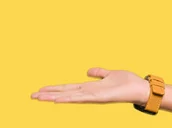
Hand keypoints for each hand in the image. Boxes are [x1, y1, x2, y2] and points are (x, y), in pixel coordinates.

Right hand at [31, 68, 148, 104]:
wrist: (139, 88)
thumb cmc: (127, 82)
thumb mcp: (110, 73)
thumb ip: (99, 73)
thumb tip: (87, 71)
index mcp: (90, 87)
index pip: (68, 88)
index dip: (54, 89)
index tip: (40, 90)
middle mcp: (88, 93)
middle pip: (64, 93)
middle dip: (48, 95)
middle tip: (31, 96)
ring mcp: (92, 96)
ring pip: (68, 97)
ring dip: (53, 97)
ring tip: (38, 97)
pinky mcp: (99, 98)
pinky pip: (81, 98)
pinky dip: (69, 99)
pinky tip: (58, 100)